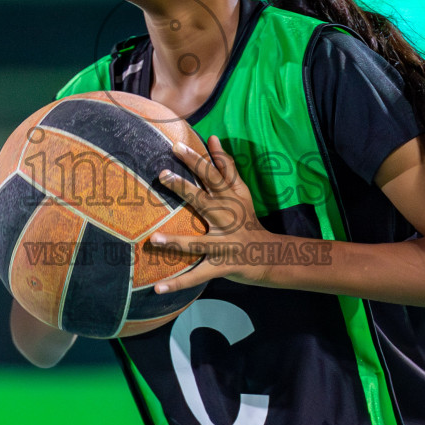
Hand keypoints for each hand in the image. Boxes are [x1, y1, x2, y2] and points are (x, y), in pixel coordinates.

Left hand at [149, 136, 282, 289]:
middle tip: (162, 175)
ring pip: (198, 243)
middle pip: (204, 200)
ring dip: (176, 242)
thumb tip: (212, 136)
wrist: (270, 254)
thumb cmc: (247, 220)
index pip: (214, 175)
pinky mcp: (222, 266)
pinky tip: (158, 288)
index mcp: (230, 199)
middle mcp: (226, 219)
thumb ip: (226, 165)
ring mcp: (224, 244)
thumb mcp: (241, 191)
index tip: (177, 145)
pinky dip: (178, 283)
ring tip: (154, 239)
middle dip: (183, 188)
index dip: (197, 160)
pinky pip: (198, 276)